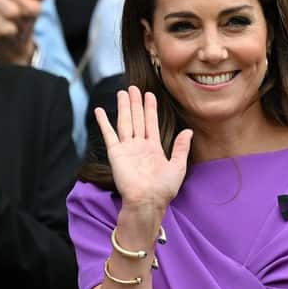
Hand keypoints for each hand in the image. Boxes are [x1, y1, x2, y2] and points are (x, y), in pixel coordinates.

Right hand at [92, 86, 191, 213]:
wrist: (147, 201)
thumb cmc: (164, 189)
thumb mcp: (178, 166)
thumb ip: (181, 148)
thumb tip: (188, 131)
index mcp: (154, 148)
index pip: (151, 123)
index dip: (150, 108)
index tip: (149, 94)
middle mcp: (139, 146)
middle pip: (137, 119)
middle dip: (136, 103)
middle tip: (133, 87)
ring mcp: (126, 149)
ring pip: (125, 122)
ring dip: (124, 107)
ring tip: (122, 92)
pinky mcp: (115, 153)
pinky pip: (108, 134)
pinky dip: (103, 122)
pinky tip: (99, 111)